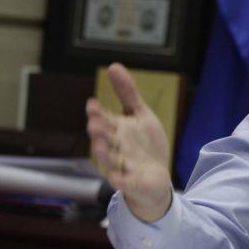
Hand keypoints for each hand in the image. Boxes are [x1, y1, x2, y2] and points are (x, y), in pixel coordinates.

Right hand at [86, 63, 171, 221]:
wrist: (157, 177)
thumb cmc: (144, 145)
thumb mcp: (140, 115)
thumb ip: (127, 93)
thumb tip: (113, 66)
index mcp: (117, 131)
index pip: (105, 120)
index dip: (98, 114)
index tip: (91, 104)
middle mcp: (117, 148)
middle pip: (105, 139)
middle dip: (99, 132)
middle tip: (94, 123)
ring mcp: (124, 166)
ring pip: (111, 160)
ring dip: (104, 154)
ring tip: (100, 146)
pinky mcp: (133, 182)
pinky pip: (125, 182)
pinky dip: (120, 180)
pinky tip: (115, 177)